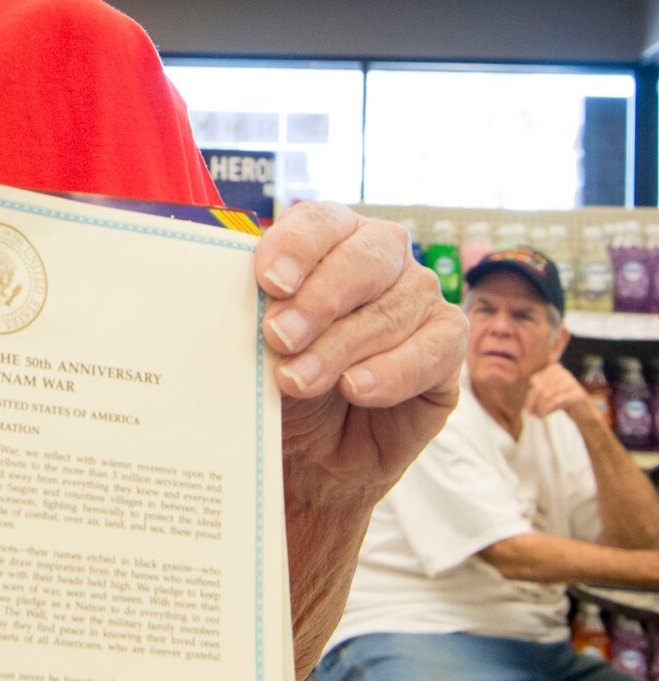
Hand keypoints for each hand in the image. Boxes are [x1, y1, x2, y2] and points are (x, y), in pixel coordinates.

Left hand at [254, 204, 466, 669]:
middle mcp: (381, 258)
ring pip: (393, 307)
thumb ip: (254, 314)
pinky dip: (391, 370)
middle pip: (365, 256)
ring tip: (298, 382)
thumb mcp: (256, 348)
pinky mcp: (446, 345)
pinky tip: (356, 389)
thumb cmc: (279, 387)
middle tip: (278, 337)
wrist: (310, 457)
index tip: (267, 282)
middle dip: (319, 298)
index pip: (321, 222)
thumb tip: (236, 300)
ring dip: (341, 347)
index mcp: (329, 241)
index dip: (296, 247)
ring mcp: (419, 299)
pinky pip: (433, 347)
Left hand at [525, 362, 595, 424]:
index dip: (528, 395)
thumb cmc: (562, 402)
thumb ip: (535, 389)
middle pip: (539, 387)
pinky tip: (543, 416)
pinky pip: (555, 401)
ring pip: (546, 394)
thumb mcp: (547, 392)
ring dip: (539, 408)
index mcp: (553, 368)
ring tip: (538, 416)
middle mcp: (562, 371)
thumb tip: (517, 390)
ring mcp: (570, 381)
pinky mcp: (576, 393)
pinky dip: (546, 410)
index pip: (534, 380)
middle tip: (531, 413)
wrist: (584, 412)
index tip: (527, 408)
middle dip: (532, 402)